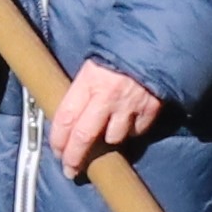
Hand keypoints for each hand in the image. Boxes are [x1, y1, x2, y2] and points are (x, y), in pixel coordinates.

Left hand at [45, 59, 163, 177]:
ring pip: (113, 138)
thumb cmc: (119, 49)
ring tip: (104, 139)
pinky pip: (136, 131)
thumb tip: (68, 116)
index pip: (65, 118)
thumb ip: (82, 89)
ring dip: (107, 141)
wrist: (155, 41)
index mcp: (88, 81)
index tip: (56, 151)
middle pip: (84, 137)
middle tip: (70, 170)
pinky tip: (128, 125)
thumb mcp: (93, 63)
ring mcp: (129, 106)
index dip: (58, 140)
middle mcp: (106, 97)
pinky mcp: (150, 111)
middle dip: (74, 158)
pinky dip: (131, 132)